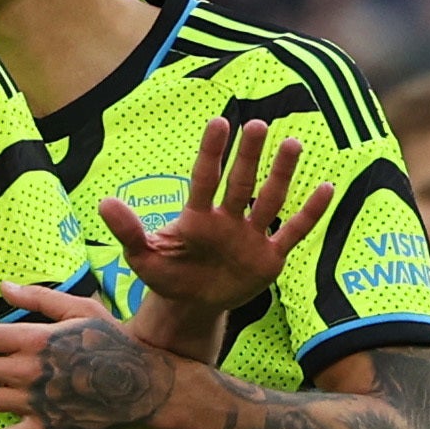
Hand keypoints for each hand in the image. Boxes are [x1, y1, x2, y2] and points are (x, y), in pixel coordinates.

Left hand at [102, 117, 332, 315]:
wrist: (190, 306)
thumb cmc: (166, 276)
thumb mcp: (142, 257)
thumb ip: (127, 231)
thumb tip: (103, 203)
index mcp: (196, 218)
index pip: (205, 179)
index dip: (212, 152)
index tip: (219, 122)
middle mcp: (227, 220)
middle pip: (241, 183)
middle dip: (249, 156)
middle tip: (258, 124)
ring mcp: (250, 237)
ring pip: (270, 201)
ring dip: (281, 175)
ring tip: (292, 143)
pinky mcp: (269, 258)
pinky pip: (294, 233)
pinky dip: (309, 214)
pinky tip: (326, 187)